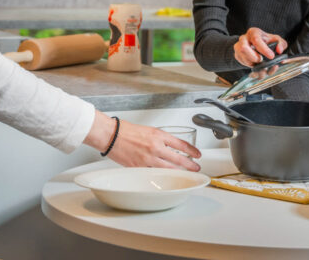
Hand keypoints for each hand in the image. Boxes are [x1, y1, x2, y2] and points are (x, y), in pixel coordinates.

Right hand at [85, 112, 200, 170]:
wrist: (111, 135)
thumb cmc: (126, 131)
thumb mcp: (149, 130)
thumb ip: (160, 139)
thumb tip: (170, 147)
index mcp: (158, 135)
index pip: (181, 144)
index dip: (192, 150)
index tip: (197, 154)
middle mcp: (155, 147)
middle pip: (178, 158)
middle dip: (190, 164)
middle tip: (196, 167)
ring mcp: (148, 159)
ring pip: (169, 169)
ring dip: (179, 172)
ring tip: (186, 175)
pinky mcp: (139, 167)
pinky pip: (154, 174)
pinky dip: (162, 177)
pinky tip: (167, 179)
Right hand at [234, 27, 286, 68]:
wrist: (257, 45)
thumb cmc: (267, 41)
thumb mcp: (277, 40)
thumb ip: (281, 44)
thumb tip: (279, 50)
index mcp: (254, 32)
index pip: (256, 39)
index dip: (264, 49)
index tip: (271, 56)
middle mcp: (244, 38)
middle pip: (243, 48)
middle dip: (254, 57)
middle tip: (262, 60)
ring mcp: (238, 47)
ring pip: (242, 57)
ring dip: (252, 63)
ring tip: (261, 64)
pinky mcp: (237, 55)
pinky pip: (242, 63)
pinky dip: (250, 67)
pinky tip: (256, 65)